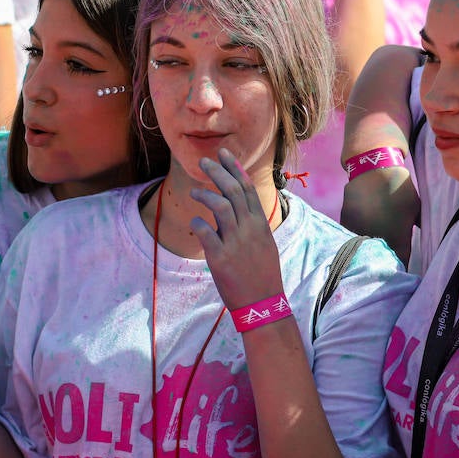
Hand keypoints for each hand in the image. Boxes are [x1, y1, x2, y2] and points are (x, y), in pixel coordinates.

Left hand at [189, 149, 284, 310]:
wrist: (263, 304)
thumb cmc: (261, 274)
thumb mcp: (263, 244)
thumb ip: (250, 224)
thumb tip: (236, 206)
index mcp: (260, 225)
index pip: (248, 189)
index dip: (235, 169)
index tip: (225, 153)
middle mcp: (250, 229)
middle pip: (234, 191)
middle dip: (218, 172)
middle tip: (204, 161)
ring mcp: (236, 243)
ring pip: (221, 206)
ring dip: (206, 194)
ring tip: (195, 191)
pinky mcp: (221, 258)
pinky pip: (206, 232)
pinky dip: (198, 223)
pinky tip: (195, 222)